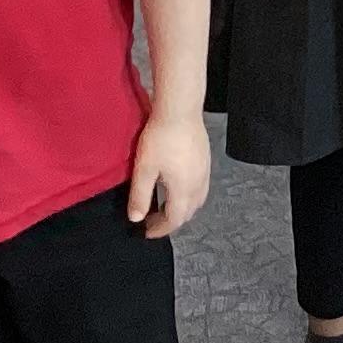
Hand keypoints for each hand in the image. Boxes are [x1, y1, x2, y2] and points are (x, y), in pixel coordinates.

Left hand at [126, 113, 212, 238]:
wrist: (180, 109)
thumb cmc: (160, 138)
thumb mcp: (144, 168)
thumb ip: (140, 196)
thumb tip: (136, 219)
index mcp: (184, 190)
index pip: (174, 220)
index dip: (160, 229)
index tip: (146, 232)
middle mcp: (199, 184)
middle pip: (188, 213)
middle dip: (171, 221)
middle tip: (152, 220)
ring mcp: (205, 171)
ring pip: (197, 201)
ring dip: (181, 209)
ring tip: (164, 205)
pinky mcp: (206, 160)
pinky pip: (201, 188)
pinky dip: (189, 196)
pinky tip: (177, 185)